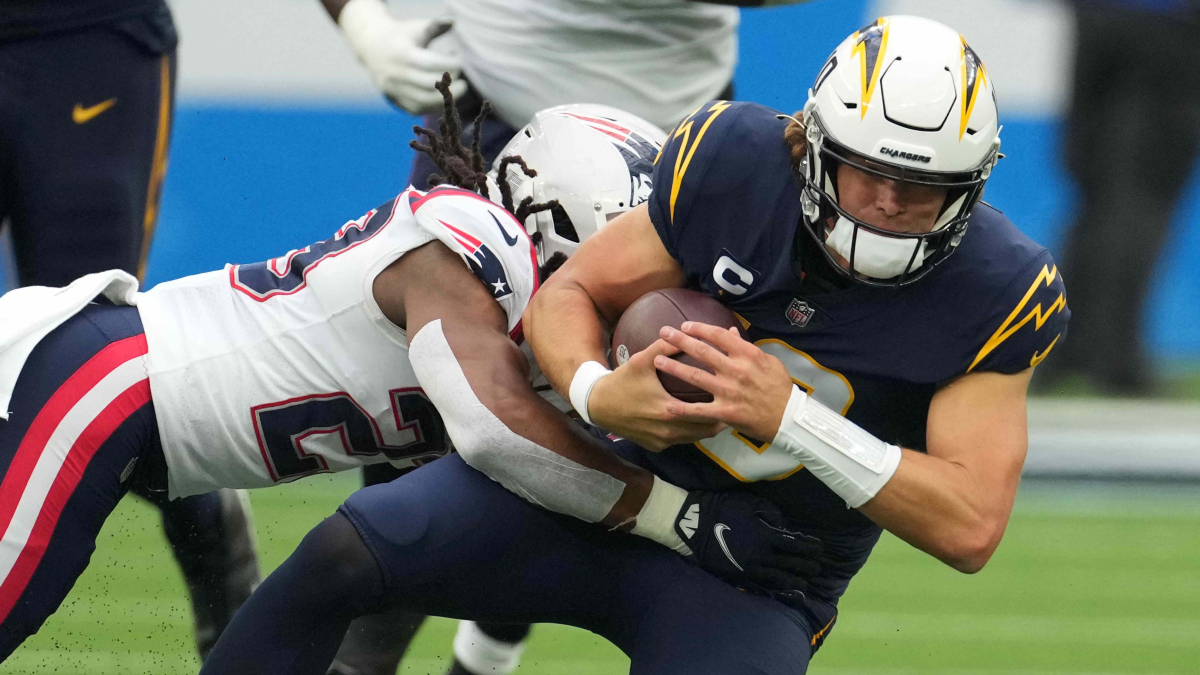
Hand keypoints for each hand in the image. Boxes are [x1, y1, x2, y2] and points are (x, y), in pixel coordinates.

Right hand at [339, 0, 467, 113]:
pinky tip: (442, 99)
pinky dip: (431, 107)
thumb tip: (452, 21)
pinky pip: (414, 109)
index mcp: (404, 55)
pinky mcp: (392, 99)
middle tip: (464, 84)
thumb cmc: (401, 35)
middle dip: (450, 87)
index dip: (450, 65)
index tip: (460, 62)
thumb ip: (435, 26)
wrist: (371, 46)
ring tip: (455, 92)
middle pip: (428, 86)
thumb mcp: (416, 28)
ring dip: (442, 100)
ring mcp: (392, 89)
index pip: (431, 64)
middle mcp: (396, 74)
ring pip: (422, 102)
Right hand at [587, 339, 724, 451]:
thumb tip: (688, 331)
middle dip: (722, 419)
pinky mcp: (657, 447)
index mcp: (668, 410)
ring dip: (708, 427)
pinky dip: (692, 432)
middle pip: (706, 430)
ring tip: (723, 416)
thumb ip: (665, 346)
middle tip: (736, 407)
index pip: (706, 412)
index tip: (737, 396)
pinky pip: (682, 441)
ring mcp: (663, 441)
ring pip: (696, 438)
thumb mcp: (642, 360)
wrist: (598, 406)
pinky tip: (697, 422)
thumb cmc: (622, 381)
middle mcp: (668, 431)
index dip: (724, 406)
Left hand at [655, 322, 793, 441]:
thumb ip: (746, 348)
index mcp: (748, 355)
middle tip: (663, 332)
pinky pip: (699, 410)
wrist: (788, 418)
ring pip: (695, 377)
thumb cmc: (780, 387)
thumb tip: (730, 332)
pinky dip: (682, 409)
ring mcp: (729, 392)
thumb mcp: (768, 361)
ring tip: (657, 360)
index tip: (684, 325)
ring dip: (674, 368)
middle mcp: (736, 370)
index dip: (699, 328)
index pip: (719, 336)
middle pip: (702, 351)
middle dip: (680, 340)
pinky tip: (667, 406)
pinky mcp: (725, 412)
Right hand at [673, 490, 821, 603]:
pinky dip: (777, 592)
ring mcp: (750, 569)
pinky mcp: (739, 576)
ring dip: (796, 581)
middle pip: (792, 564)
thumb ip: (771, 515)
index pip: (797, 544)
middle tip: (817, 566)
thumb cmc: (722, 509)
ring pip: (780, 579)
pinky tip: (786, 594)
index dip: (811, 547)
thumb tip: (784, 526)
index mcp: (766, 535)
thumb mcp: (750, 504)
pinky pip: (762, 587)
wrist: (693, 524)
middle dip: (808, 566)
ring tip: (806, 584)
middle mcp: (762, 555)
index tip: (819, 547)